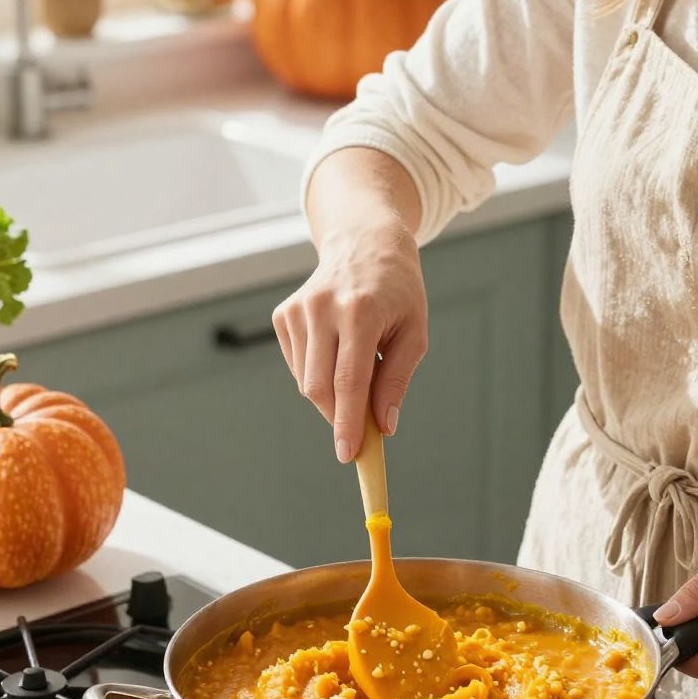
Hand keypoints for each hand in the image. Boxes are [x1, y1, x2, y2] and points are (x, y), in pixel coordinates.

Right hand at [272, 218, 427, 461]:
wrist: (365, 244)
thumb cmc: (397, 291)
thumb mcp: (414, 332)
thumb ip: (396, 380)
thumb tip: (384, 425)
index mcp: (360, 311)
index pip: (349, 381)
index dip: (347, 423)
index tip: (347, 454)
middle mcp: (322, 308)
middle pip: (320, 387)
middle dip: (337, 417)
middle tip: (357, 433)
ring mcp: (298, 310)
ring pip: (306, 380)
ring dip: (331, 394)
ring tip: (357, 369)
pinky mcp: (283, 315)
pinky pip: (298, 365)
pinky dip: (317, 373)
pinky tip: (336, 351)